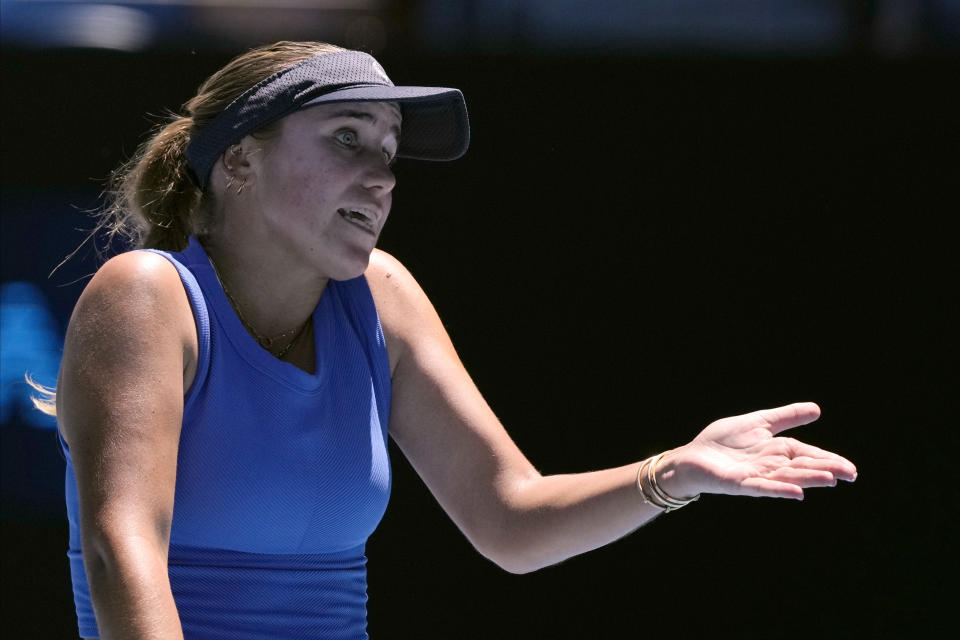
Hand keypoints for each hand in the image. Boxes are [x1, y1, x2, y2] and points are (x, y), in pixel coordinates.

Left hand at [659, 402, 856, 500]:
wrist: (692, 455)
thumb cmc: (723, 441)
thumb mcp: (759, 422)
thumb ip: (786, 417)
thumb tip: (817, 409)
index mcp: (777, 450)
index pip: (808, 454)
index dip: (828, 459)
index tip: (850, 468)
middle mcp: (771, 465)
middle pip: (802, 467)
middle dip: (826, 469)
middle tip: (850, 475)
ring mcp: (757, 476)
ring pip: (787, 477)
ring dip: (808, 479)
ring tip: (830, 479)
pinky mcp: (740, 484)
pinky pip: (762, 487)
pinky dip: (779, 489)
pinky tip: (797, 493)